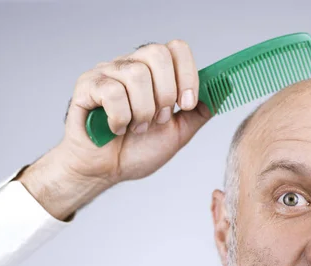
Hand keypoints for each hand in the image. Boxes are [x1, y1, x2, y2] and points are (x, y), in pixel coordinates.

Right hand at [56, 39, 211, 185]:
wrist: (106, 172)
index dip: (187, 75)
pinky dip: (120, 118)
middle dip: (165, 94)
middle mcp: (131, 66)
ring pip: (136, 74)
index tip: (185, 105)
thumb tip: (224, 88)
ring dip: (143, 112)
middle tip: (158, 120)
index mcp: (154, 73)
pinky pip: (112, 91)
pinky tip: (117, 128)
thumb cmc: (137, 151)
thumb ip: (199, 111)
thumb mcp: (178, 132)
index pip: (177, 49)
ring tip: (136, 128)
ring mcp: (107, 73)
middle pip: (157, 53)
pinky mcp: (87, 86)